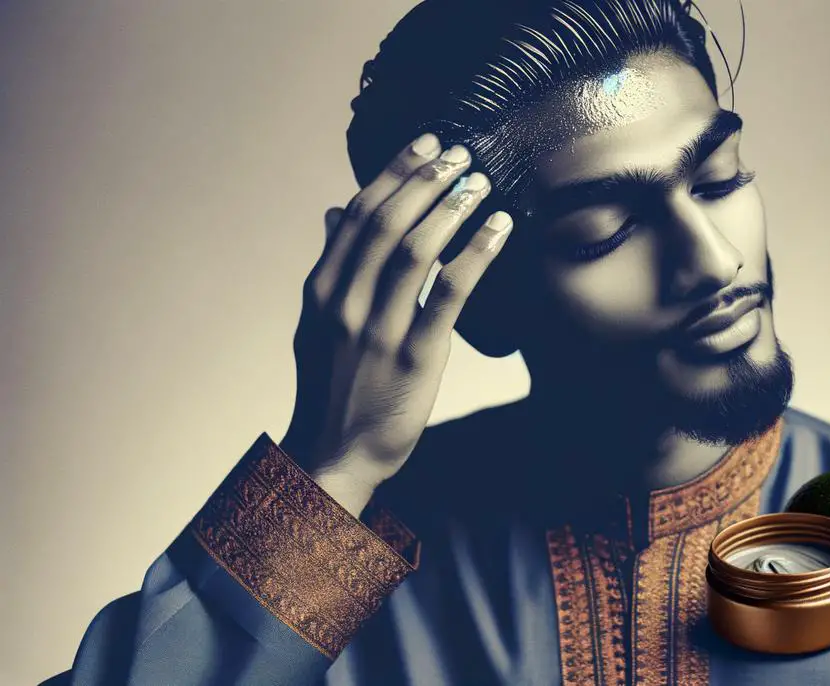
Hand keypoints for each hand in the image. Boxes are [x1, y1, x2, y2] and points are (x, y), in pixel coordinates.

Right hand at [280, 133, 512, 515]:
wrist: (334, 454)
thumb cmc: (334, 386)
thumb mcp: (320, 322)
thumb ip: (333, 266)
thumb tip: (337, 211)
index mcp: (322, 289)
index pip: (360, 214)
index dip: (395, 172)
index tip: (426, 143)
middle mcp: (345, 303)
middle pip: (388, 224)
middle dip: (426, 180)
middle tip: (461, 153)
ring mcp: (377, 330)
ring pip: (415, 251)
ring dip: (451, 208)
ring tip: (480, 182)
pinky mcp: (413, 358)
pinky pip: (448, 294)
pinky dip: (476, 254)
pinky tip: (499, 229)